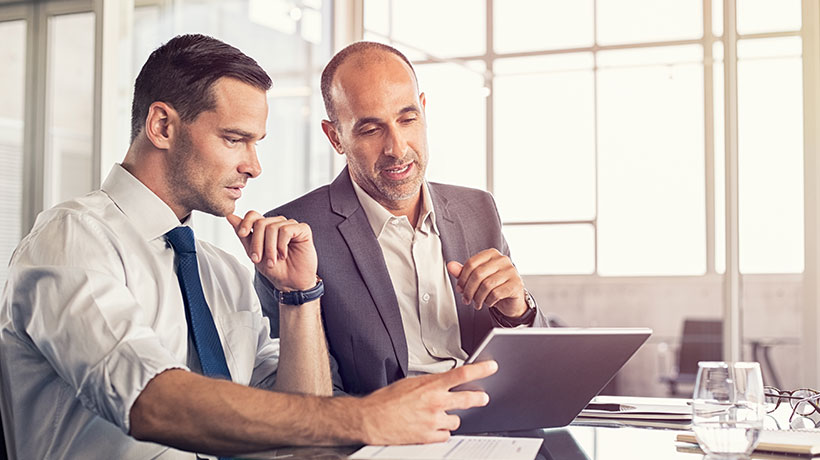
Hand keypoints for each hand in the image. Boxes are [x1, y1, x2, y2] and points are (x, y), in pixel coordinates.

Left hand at [227, 212, 317, 290]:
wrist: (291, 282)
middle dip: (257, 243)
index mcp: (266, 228)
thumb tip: (230, 217)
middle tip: (258, 259)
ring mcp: (291, 225)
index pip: (253, 215)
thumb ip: (244, 236)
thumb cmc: (276, 269)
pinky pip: (286, 230)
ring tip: (273, 260)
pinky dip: (282, 245)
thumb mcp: (254, 253)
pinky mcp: (303, 229)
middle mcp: (278, 224)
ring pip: (273, 227)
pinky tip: (283, 254)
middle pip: (261, 223)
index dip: (246, 222)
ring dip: (270, 248)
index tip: (241, 234)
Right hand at [357, 361, 496, 444]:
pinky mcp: (429, 437)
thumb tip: (440, 383)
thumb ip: (428, 383)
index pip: (462, 374)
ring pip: (456, 420)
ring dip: (449, 418)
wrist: (371, 419)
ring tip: (437, 416)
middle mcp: (435, 403)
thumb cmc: (385, 401)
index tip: (491, 367)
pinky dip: (440, 431)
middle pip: (467, 399)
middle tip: (483, 397)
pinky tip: (431, 427)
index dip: (481, 370)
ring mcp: (433, 421)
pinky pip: (445, 435)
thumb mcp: (409, 383)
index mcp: (430, 386)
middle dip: (478, 398)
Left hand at [447, 248, 527, 317]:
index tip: (460, 288)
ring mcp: (511, 271)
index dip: (462, 278)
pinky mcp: (516, 284)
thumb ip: (463, 272)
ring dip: (478, 298)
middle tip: (466, 299)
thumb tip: (450, 266)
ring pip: (486, 285)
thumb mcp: (477, 279)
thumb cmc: (494, 286)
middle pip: (478, 274)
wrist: (511, 299)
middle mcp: (502, 260)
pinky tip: (488, 302)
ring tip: (476, 303)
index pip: (471, 263)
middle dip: (469, 290)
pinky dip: (489, 301)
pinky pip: (496, 294)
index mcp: (491, 254)